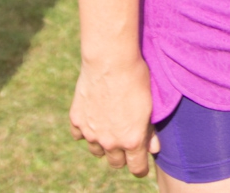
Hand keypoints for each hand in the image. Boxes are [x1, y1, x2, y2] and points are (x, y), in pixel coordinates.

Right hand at [70, 57, 158, 176]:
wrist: (111, 61)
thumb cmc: (136, 79)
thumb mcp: (150, 106)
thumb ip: (149, 131)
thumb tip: (153, 149)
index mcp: (132, 140)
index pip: (136, 168)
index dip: (140, 167)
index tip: (141, 162)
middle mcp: (110, 142)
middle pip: (116, 163)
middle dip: (122, 155)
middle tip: (126, 140)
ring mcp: (91, 132)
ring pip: (97, 151)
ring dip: (103, 143)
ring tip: (109, 127)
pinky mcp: (76, 120)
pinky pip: (80, 135)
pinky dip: (86, 130)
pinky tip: (93, 117)